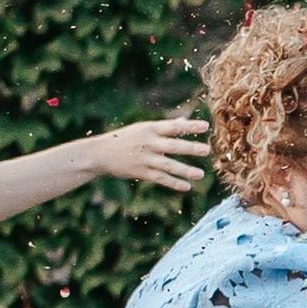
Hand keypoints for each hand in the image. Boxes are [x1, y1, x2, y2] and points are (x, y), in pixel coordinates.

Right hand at [87, 113, 209, 193]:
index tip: (206, 126)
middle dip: (190, 148)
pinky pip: (160, 178)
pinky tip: (187, 186)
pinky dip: (174, 182)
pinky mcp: (140, 172)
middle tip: (207, 150)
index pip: (173, 126)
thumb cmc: (125, 138)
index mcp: (150, 128)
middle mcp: (148, 143)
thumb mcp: (143, 128)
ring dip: (185, 170)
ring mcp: (145, 158)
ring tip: (201, 174)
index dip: (190, 126)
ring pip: (168, 165)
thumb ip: (165, 127)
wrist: (99, 153)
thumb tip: (186, 120)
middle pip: (173, 145)